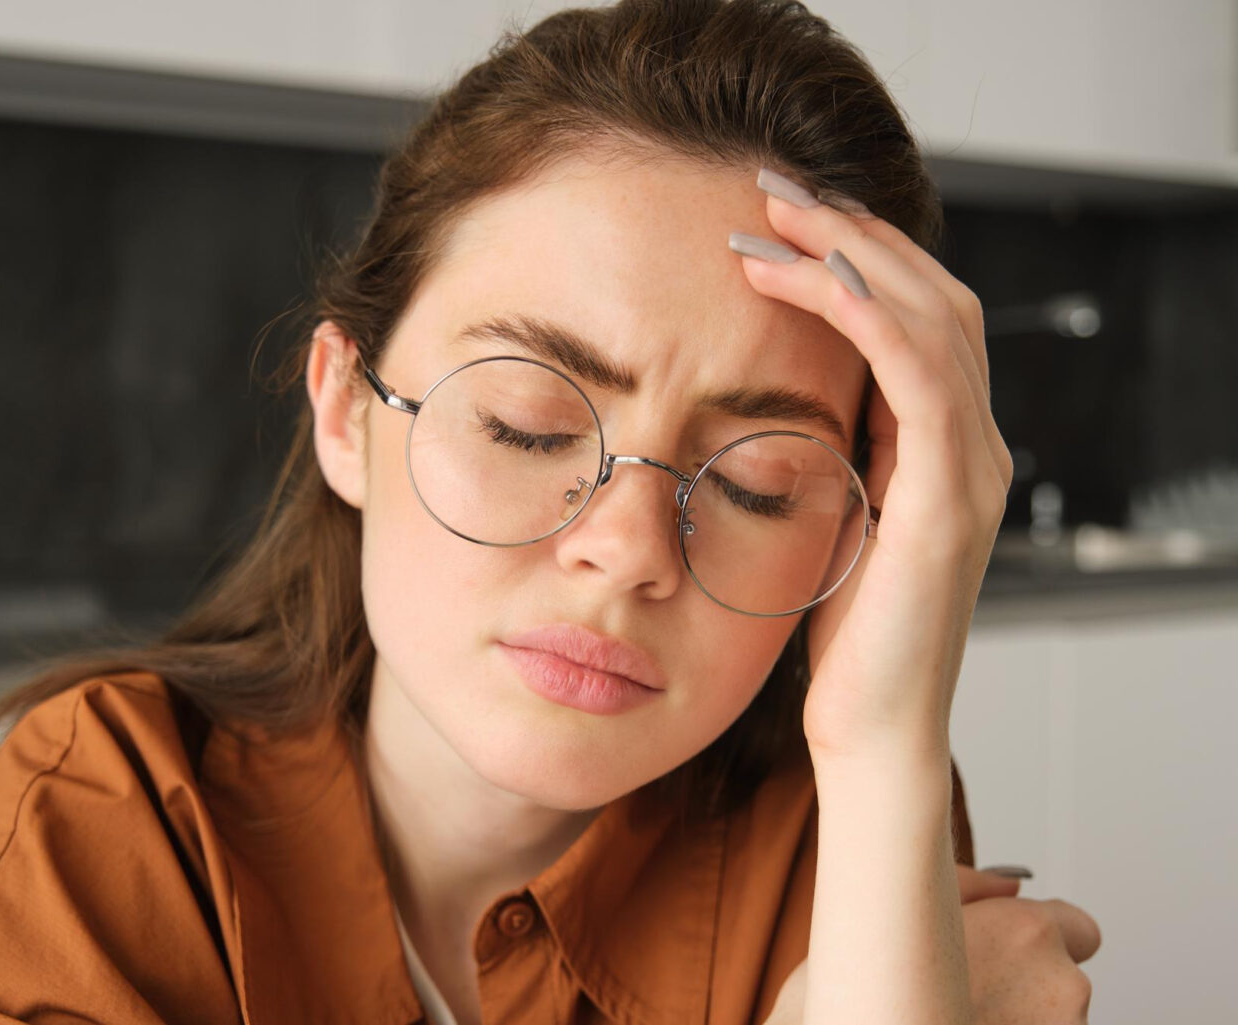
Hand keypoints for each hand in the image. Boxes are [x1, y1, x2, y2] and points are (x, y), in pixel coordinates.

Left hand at [734, 168, 1012, 760]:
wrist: (868, 727)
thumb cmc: (837, 634)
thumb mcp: (829, 516)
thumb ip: (827, 450)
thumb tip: (774, 390)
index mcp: (940, 447)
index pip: (915, 316)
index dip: (855, 254)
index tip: (777, 216)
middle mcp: (971, 446)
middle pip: (930, 296)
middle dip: (851, 231)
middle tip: (770, 188)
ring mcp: (971, 469)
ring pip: (931, 318)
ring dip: (850, 256)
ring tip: (771, 217)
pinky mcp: (949, 499)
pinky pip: (921, 377)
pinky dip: (871, 316)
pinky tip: (811, 280)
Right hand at [763, 866, 1101, 1024]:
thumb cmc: (876, 991)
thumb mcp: (901, 913)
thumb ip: (965, 883)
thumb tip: (1008, 882)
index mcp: (1028, 930)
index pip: (1076, 925)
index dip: (1038, 937)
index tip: (1006, 949)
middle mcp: (1062, 983)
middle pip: (1062, 975)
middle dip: (1025, 979)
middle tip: (969, 987)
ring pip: (1052, 1014)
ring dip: (1019, 1012)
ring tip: (958, 1011)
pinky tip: (962, 1022)